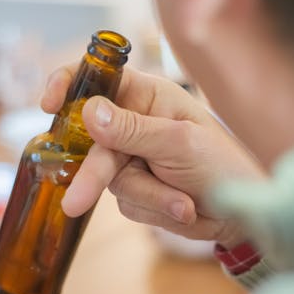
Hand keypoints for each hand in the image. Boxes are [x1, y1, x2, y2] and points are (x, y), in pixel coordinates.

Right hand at [41, 65, 265, 247]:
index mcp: (148, 96)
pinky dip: (154, 208)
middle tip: (75, 202)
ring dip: (148, 196)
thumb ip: (133, 130)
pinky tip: (183, 208)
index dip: (69, 85)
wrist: (244, 214)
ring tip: (185, 203)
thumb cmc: (224, 166)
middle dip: (95, 175)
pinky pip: (126, 201)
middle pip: (93, 143)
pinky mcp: (136, 188)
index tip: (48, 103)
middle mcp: (135, 123)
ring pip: (108, 179)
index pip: (98, 79)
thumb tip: (89, 112)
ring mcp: (133, 158)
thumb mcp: (180, 144)